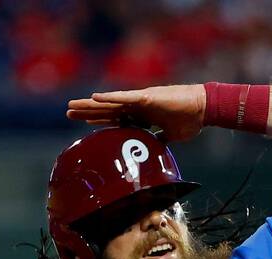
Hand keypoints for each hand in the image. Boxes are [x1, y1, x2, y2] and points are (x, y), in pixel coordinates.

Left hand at [67, 85, 206, 142]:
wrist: (203, 110)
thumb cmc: (191, 120)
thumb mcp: (171, 136)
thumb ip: (160, 140)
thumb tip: (155, 149)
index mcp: (142, 115)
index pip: (116, 118)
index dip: (100, 120)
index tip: (85, 122)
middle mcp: (137, 106)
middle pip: (107, 109)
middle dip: (88, 112)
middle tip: (68, 113)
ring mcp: (140, 100)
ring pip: (109, 102)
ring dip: (90, 105)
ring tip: (71, 105)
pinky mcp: (146, 97)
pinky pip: (124, 97)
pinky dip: (109, 98)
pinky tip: (94, 98)